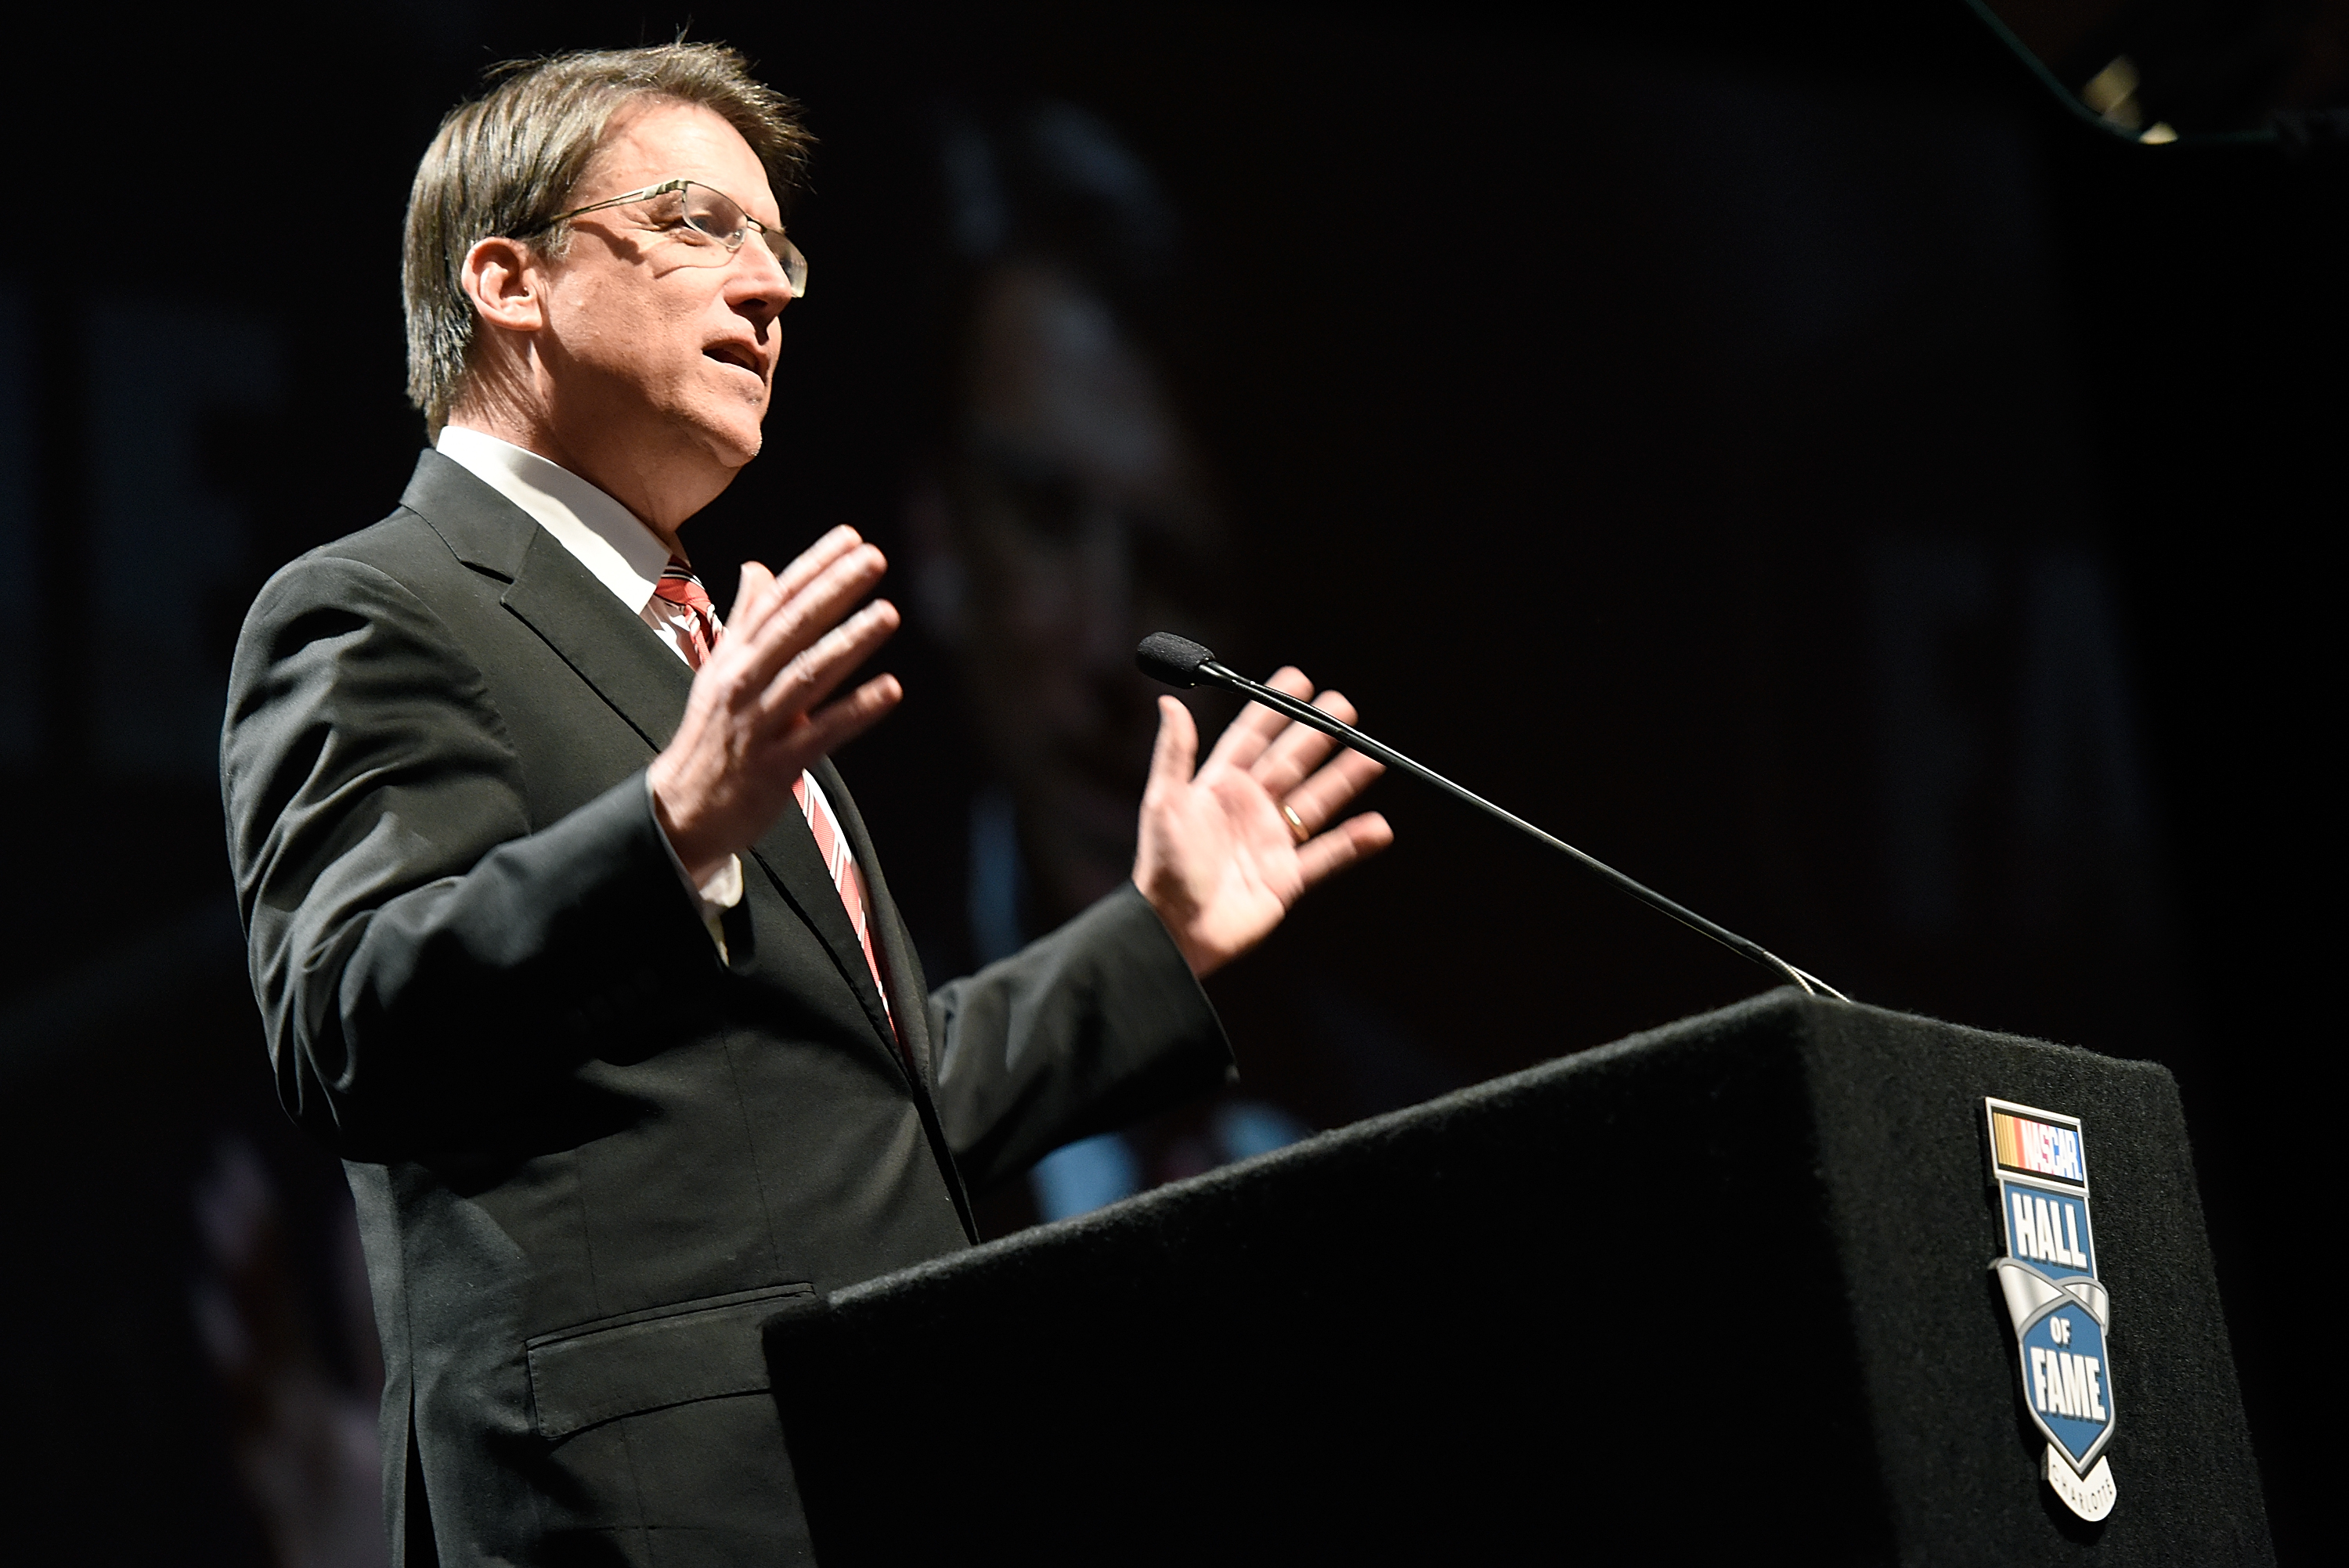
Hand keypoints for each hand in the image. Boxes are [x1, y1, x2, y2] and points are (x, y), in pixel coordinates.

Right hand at [648, 527, 902, 881]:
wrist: (683, 809)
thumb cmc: (711, 734)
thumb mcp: (721, 669)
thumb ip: (747, 618)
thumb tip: (759, 567)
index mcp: (734, 656)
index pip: (776, 601)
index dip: (813, 566)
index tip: (850, 536)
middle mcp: (743, 683)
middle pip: (790, 628)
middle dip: (832, 590)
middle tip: (873, 558)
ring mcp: (758, 724)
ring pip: (805, 676)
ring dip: (847, 643)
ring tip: (887, 614)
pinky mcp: (775, 766)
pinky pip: (819, 734)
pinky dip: (854, 711)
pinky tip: (890, 691)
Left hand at [1132, 667, 1393, 976]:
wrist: (1173, 931)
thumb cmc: (1162, 868)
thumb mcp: (1163, 804)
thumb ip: (1173, 754)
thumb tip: (1171, 702)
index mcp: (1218, 787)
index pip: (1251, 738)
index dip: (1273, 709)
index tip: (1297, 681)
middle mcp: (1248, 810)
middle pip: (1291, 763)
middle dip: (1317, 734)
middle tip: (1344, 707)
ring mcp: (1269, 842)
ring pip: (1315, 803)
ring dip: (1343, 779)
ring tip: (1372, 756)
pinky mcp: (1285, 878)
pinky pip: (1326, 856)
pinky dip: (1353, 843)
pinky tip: (1378, 827)